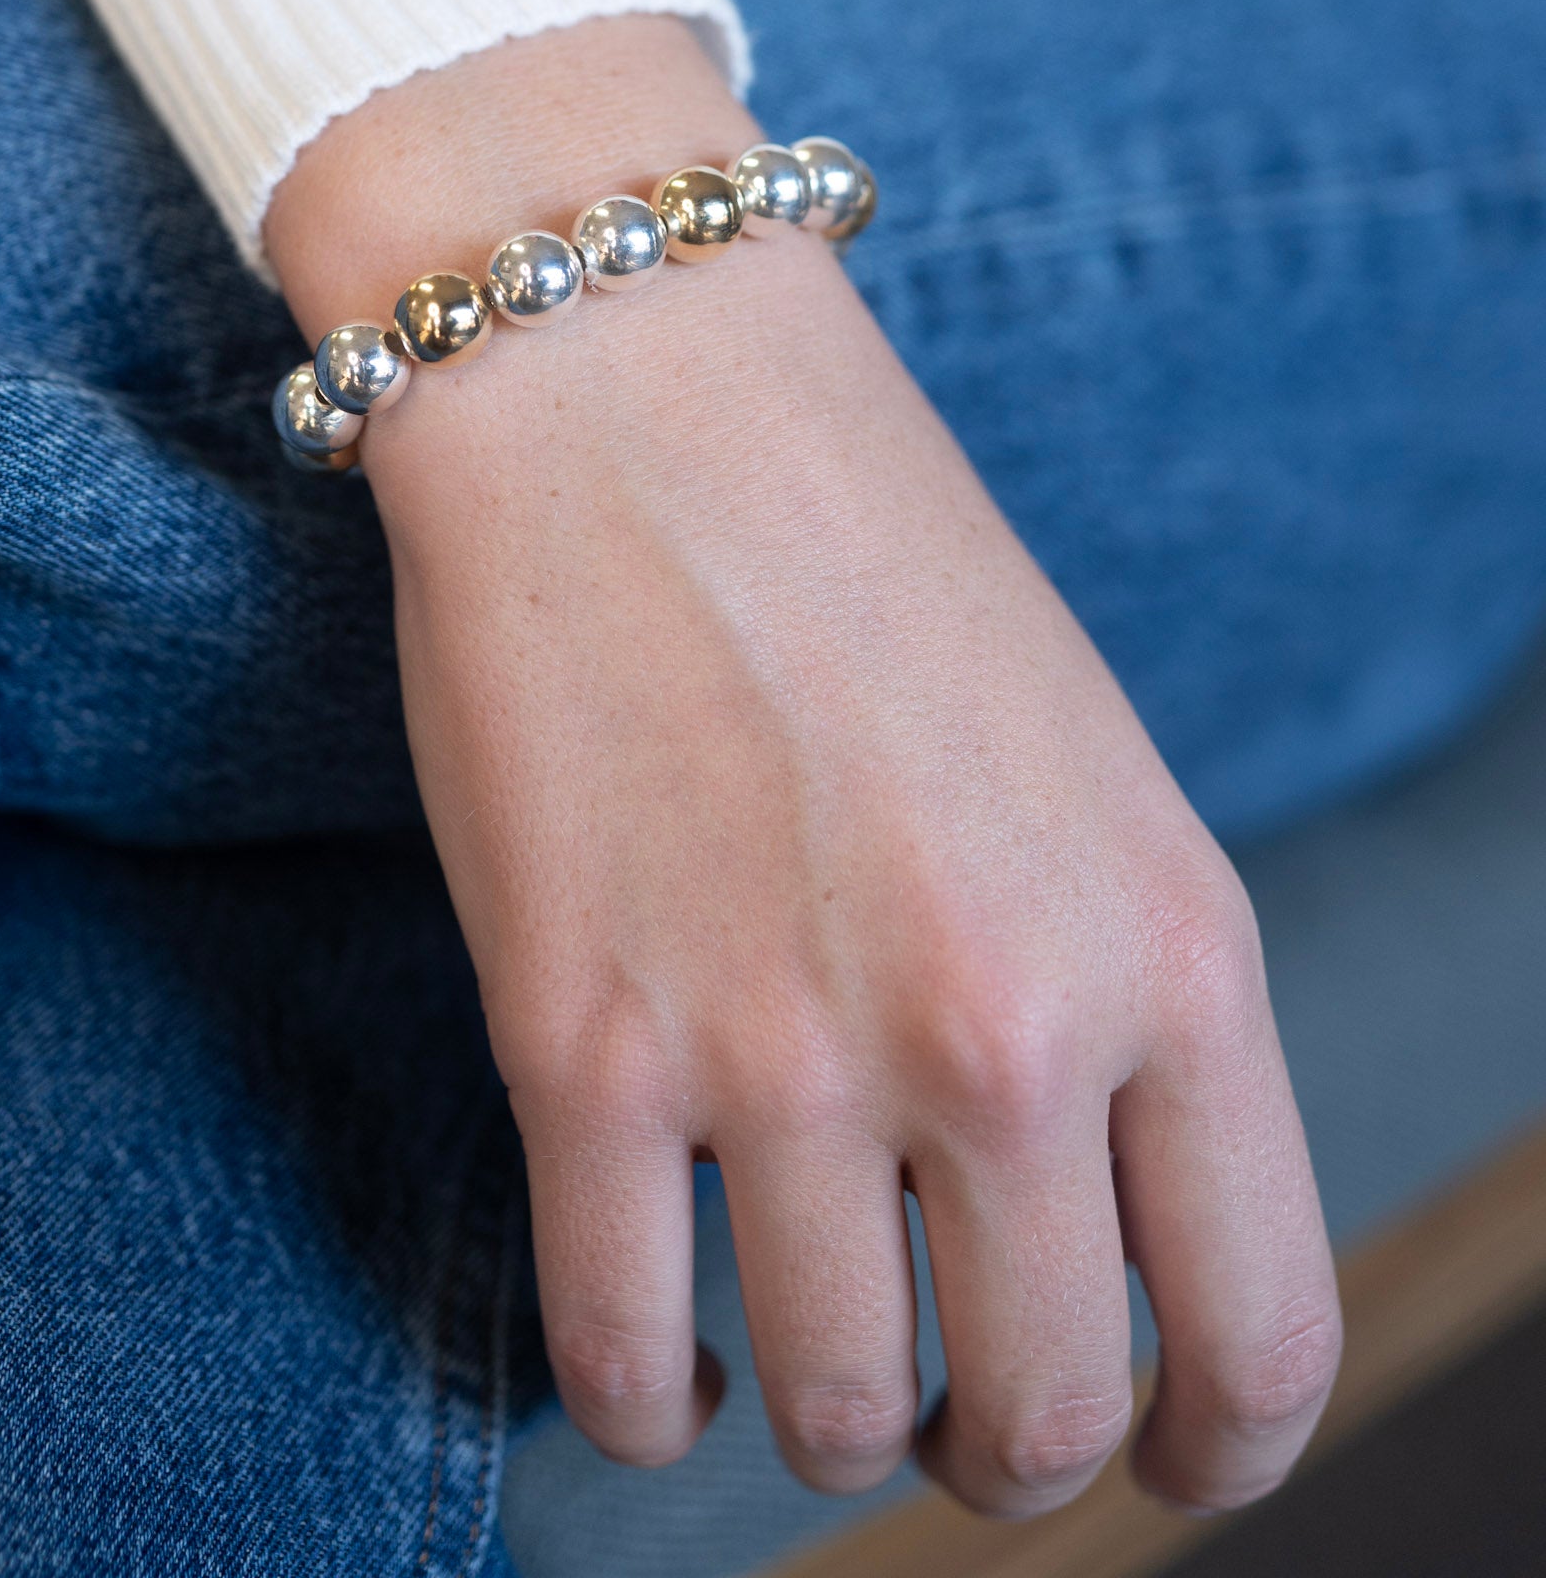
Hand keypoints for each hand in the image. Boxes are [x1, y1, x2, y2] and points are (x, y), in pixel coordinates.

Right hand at [266, 18, 1340, 1515]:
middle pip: (1041, 1413)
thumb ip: (1120, 1000)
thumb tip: (1080, 1221)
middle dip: (1002, 1454)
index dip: (1216, 1448)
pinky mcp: (578, 1047)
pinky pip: (625, 1359)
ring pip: (840, 1411)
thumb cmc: (855, 550)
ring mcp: (780, 1049)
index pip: (1261, 1333)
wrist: (630, 384)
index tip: (1158, 1454)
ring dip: (830, 1422)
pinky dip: (650, 1412)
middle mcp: (1001, 1027)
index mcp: (1170, 945)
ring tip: (799, 1357)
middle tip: (951, 1411)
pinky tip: (667, 1363)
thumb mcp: (1083, 769)